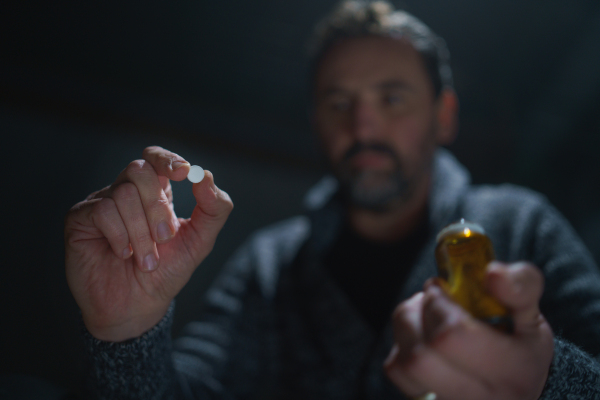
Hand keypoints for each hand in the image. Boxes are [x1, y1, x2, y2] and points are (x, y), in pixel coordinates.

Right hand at [65, 146, 232, 341]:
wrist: (138, 307)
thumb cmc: (167, 272)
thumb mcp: (200, 241)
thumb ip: (214, 209)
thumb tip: (205, 175)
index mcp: (155, 193)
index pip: (155, 158)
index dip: (167, 160)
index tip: (184, 172)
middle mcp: (126, 192)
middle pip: (140, 170)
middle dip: (157, 207)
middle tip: (165, 238)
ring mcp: (101, 203)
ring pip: (123, 194)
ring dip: (141, 232)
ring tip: (145, 259)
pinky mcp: (80, 219)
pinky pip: (103, 211)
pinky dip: (121, 237)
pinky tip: (123, 254)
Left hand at [384, 262, 553, 399]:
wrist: (519, 389)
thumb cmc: (521, 345)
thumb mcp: (533, 314)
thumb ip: (520, 286)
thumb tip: (493, 274)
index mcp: (512, 371)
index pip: (452, 336)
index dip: (436, 304)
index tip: (440, 288)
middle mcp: (480, 399)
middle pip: (420, 357)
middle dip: (416, 315)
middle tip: (428, 300)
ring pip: (403, 365)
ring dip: (405, 327)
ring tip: (422, 315)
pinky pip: (398, 372)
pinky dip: (401, 346)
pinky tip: (420, 338)